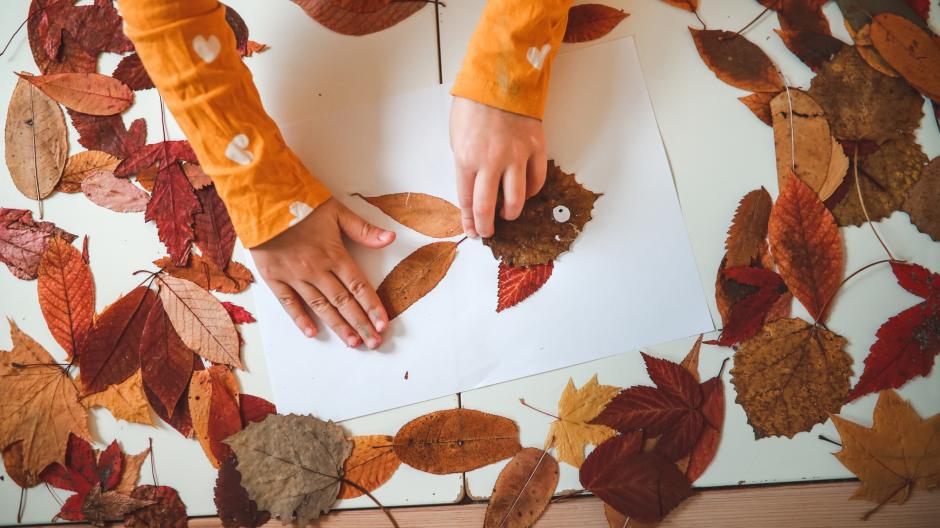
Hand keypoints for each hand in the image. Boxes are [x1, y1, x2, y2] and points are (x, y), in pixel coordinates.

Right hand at [250, 198, 394, 348]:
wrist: (262, 198)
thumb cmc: (300, 203)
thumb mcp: (336, 210)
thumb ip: (363, 229)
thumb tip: (390, 239)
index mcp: (334, 254)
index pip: (359, 286)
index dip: (373, 307)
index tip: (383, 325)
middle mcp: (316, 269)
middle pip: (343, 302)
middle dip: (360, 324)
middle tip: (373, 343)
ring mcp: (294, 275)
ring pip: (320, 307)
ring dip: (338, 326)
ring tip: (352, 342)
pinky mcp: (274, 277)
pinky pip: (289, 302)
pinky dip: (301, 318)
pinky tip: (313, 333)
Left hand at [449, 96, 547, 237]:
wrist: (500, 77)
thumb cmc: (474, 103)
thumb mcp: (457, 135)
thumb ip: (466, 163)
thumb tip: (474, 187)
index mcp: (466, 158)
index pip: (467, 200)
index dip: (469, 220)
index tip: (472, 230)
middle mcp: (491, 161)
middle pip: (488, 207)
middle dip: (487, 225)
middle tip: (488, 232)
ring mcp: (516, 156)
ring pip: (516, 199)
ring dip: (511, 213)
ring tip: (507, 215)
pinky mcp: (536, 148)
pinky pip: (536, 180)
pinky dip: (530, 191)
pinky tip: (524, 192)